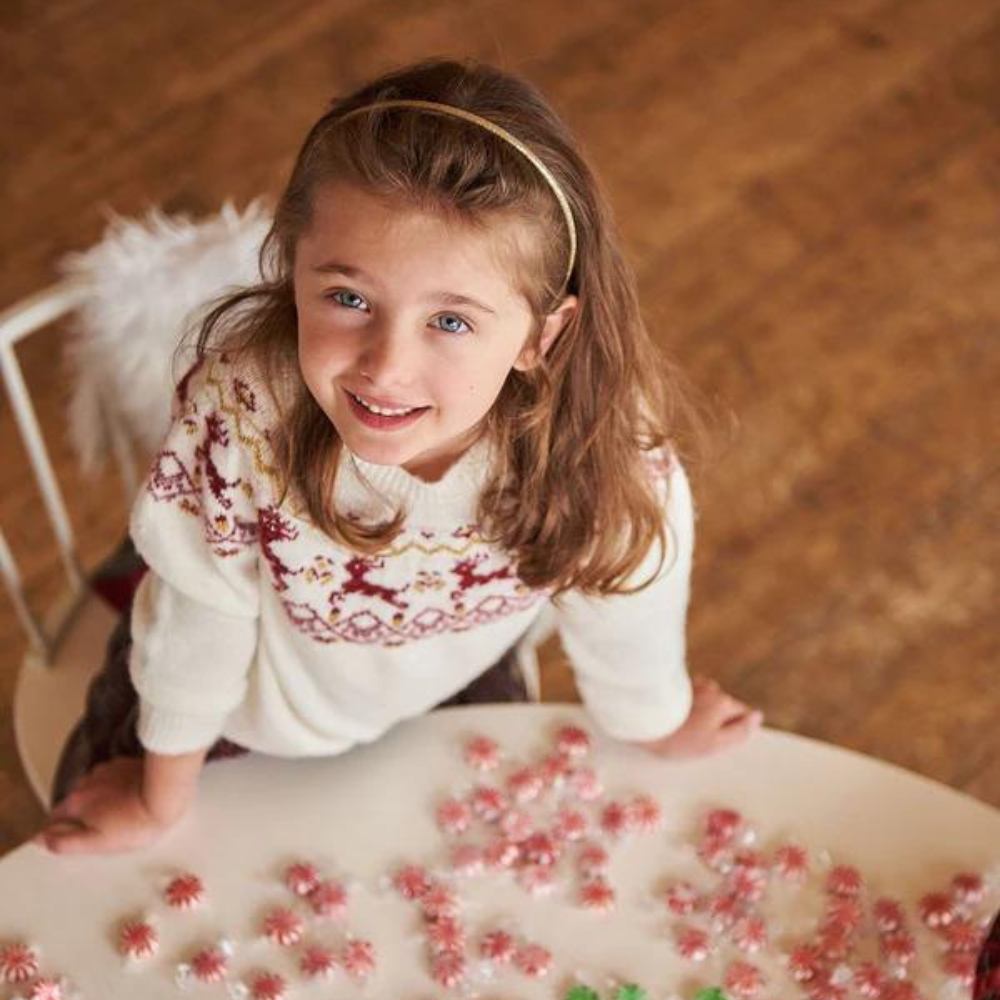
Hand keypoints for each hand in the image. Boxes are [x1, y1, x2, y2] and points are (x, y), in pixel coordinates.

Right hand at [35, 757, 179, 854]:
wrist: (166, 794)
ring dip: (101, 799)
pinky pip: (114, 778)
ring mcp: (107, 770)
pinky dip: (118, 787)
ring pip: (94, 788)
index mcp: (76, 802)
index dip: (62, 829)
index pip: (54, 818)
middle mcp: (87, 782)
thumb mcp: (97, 842)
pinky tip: (132, 797)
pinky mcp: (126, 764)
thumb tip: (43, 840)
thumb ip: (66, 842)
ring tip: (122, 814)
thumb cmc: (137, 820)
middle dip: (84, 814)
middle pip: (75, 802)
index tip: (73, 837)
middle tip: (104, 828)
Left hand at [637, 676, 761, 758]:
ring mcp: (693, 683)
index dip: (732, 727)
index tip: (717, 737)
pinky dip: (685, 704)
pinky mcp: (676, 683)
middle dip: (715, 717)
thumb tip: (757, 718)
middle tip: (697, 735)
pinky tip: (674, 716)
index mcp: (723, 703)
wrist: (644, 722)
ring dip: (699, 709)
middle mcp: (711, 688)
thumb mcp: (715, 744)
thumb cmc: (680, 738)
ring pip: (706, 699)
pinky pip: (690, 696)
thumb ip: (740, 732)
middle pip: (723, 704)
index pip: (741, 713)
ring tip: (681, 725)